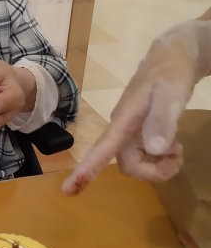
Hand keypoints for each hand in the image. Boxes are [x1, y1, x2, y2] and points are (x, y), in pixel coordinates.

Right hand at [62, 20, 210, 196]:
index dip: (86, 170)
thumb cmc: (168, 73)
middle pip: (128, 166)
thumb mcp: (171, 94)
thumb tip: (153, 149)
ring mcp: (131, 132)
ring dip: (160, 165)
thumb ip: (162, 120)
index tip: (69, 190)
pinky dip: (162, 158)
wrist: (171, 57)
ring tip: (178, 150)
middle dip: (153, 171)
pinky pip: (146, 156)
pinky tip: (173, 145)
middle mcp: (123, 130)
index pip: (102, 150)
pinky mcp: (140, 132)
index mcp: (124, 121)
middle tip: (177, 157)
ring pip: (138, 164)